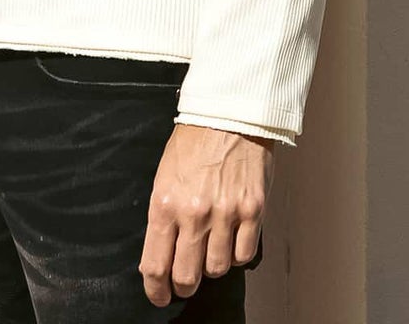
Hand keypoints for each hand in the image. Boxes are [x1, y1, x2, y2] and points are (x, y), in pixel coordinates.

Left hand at [138, 123, 274, 306]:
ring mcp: (225, 213)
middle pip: (186, 276)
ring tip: (211, 246)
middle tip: (185, 279)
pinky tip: (232, 237)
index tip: (159, 295)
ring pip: (216, 269)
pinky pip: (243, 254)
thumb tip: (161, 254)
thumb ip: (163, 216)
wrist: (229, 113)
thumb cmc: (194, 141)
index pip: (155, 265)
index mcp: (165, 203)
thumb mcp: (164, 175)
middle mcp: (194, 213)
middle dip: (184, 283)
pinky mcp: (252, 211)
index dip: (156, 290)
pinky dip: (237, 253)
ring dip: (212, 264)